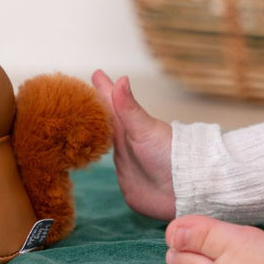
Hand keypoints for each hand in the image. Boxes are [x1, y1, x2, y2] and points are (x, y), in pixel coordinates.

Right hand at [92, 70, 174, 220]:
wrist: (181, 190)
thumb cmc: (168, 155)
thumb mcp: (145, 129)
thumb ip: (129, 108)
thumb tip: (121, 80)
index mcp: (128, 125)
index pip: (109, 102)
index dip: (102, 88)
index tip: (97, 73)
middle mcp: (124, 140)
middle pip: (104, 119)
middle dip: (94, 107)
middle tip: (83, 94)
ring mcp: (123, 158)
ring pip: (103, 140)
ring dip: (93, 129)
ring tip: (83, 119)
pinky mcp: (123, 178)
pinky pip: (108, 167)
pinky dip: (95, 156)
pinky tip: (90, 153)